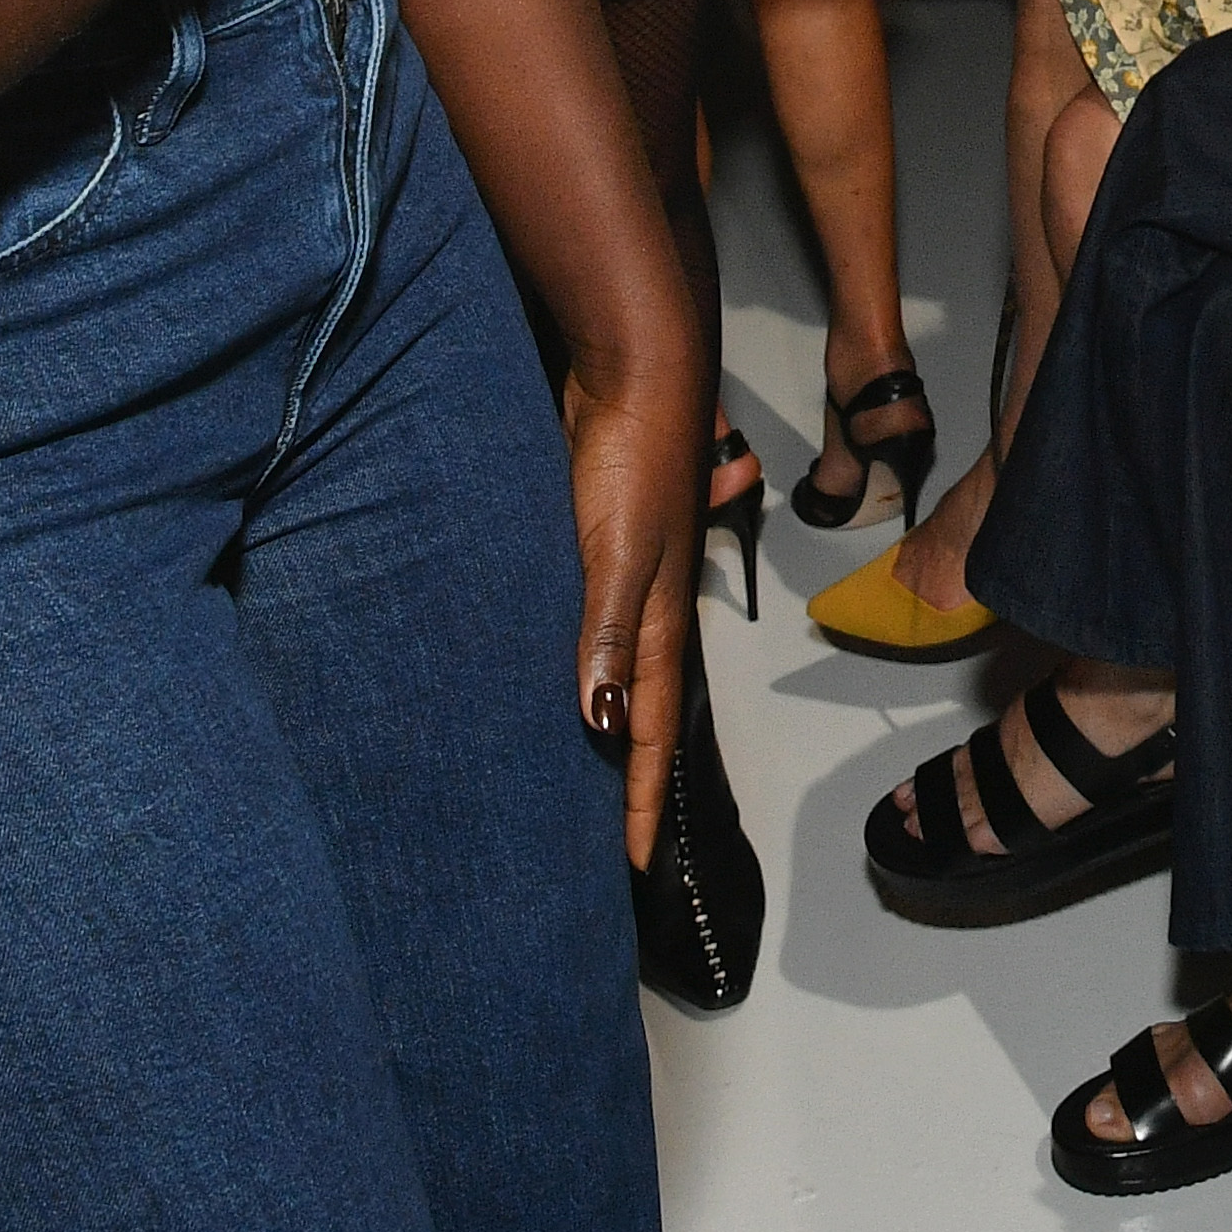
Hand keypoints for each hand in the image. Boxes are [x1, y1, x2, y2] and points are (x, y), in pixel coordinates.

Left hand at [561, 364, 701, 865]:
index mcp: (664, 618)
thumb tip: (599, 721)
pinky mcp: (604, 544)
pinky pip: (600, 628)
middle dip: (633, 774)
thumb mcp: (619, 551)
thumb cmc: (635, 456)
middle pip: (645, 708)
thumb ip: (611, 632)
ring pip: (623, 669)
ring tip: (586, 771)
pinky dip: (592, 666)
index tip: (632, 861)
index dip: (641, 794)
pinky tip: (567, 670)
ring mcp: (632, 575)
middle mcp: (653, 606)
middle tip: (616, 834)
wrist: (640, 369)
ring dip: (611, 722)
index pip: (651, 727)